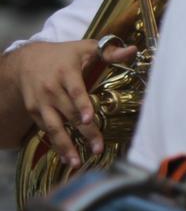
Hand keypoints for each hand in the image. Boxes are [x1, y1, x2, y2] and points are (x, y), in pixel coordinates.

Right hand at [11, 38, 137, 165]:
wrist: (25, 60)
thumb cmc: (63, 54)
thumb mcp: (85, 48)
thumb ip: (109, 51)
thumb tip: (134, 50)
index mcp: (66, 72)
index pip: (75, 91)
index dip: (81, 105)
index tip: (88, 119)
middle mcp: (51, 89)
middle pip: (69, 114)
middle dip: (83, 132)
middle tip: (98, 148)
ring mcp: (41, 102)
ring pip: (53, 126)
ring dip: (64, 145)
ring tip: (76, 162)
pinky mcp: (34, 112)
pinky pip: (46, 130)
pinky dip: (55, 144)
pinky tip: (67, 158)